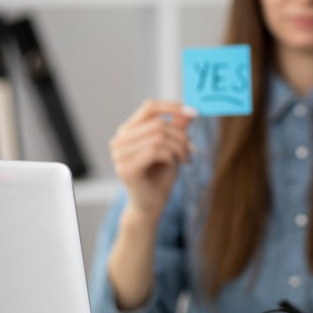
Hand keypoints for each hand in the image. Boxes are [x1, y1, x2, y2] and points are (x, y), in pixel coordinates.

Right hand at [109, 99, 196, 221]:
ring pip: (158, 137)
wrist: (151, 205)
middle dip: (181, 134)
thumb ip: (177, 129)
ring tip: (186, 157)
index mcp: (128, 131)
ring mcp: (119, 155)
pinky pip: (155, 152)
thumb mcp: (172, 147)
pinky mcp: (126, 169)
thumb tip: (188, 112)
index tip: (193, 112)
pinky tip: (175, 165)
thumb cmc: (160, 175)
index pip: (149, 107)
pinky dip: (171, 156)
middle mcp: (119, 140)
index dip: (172, 107)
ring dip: (179, 147)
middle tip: (192, 147)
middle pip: (158, 123)